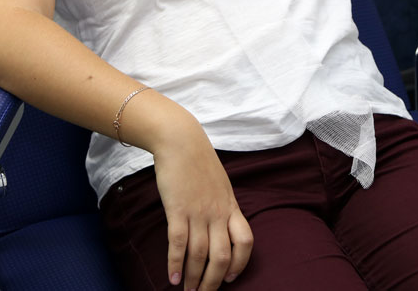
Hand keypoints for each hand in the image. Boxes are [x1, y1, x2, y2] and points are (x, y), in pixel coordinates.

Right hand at [152, 126, 253, 290]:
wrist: (180, 140)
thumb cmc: (198, 160)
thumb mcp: (219, 183)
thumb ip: (222, 204)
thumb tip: (220, 223)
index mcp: (230, 205)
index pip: (245, 241)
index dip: (240, 263)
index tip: (231, 277)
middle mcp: (217, 212)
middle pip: (222, 256)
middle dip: (214, 281)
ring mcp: (198, 211)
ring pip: (200, 254)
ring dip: (194, 278)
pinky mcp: (177, 209)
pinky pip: (178, 243)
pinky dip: (175, 264)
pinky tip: (172, 278)